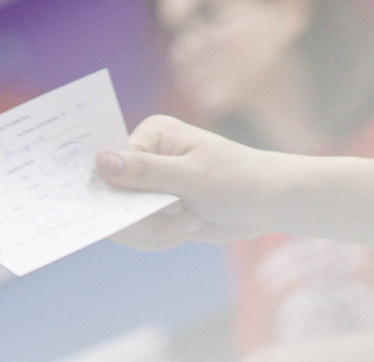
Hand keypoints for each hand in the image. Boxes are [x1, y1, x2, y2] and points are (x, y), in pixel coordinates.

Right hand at [99, 114, 289, 248]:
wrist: (274, 203)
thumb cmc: (239, 180)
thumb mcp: (192, 176)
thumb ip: (144, 172)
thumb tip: (99, 163)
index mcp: (151, 136)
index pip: (109, 160)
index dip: (108, 185)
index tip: (115, 208)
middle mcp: (145, 158)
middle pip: (114, 194)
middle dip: (142, 217)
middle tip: (181, 220)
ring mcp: (151, 186)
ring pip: (126, 219)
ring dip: (157, 231)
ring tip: (191, 223)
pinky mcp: (159, 210)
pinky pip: (141, 232)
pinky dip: (161, 238)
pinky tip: (189, 229)